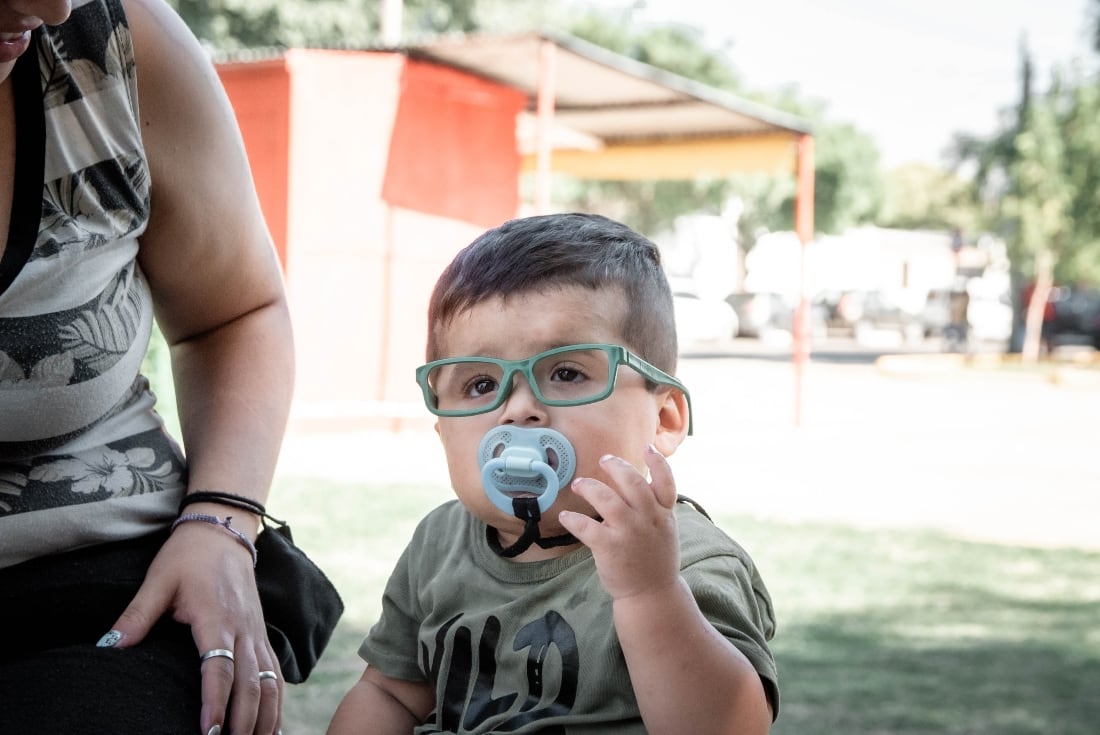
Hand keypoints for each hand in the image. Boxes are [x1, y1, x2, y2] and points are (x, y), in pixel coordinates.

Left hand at [102, 524, 281, 734]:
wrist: (223, 530)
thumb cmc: (188, 556)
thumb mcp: (158, 581)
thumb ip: (136, 616)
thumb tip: (109, 646)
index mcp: (217, 617)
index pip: (219, 667)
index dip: (215, 701)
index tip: (209, 731)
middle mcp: (243, 627)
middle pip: (250, 683)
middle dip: (244, 721)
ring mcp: (257, 631)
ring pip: (269, 681)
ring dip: (266, 716)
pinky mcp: (262, 633)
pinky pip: (275, 673)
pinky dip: (276, 701)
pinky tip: (272, 725)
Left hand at [558, 445, 680, 600]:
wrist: (651, 593)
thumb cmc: (654, 558)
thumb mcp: (664, 529)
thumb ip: (653, 506)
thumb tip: (636, 482)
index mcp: (663, 513)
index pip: (665, 482)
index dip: (657, 462)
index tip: (647, 448)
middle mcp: (648, 519)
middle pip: (632, 482)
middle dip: (616, 467)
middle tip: (604, 460)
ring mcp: (629, 533)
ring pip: (607, 499)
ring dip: (589, 487)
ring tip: (579, 484)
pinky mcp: (609, 547)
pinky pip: (586, 527)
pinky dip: (573, 519)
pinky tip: (567, 516)